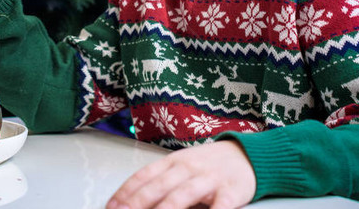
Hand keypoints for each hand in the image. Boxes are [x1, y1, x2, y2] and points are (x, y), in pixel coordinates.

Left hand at [106, 141, 255, 208]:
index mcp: (173, 162)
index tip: (111, 206)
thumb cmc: (209, 165)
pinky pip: (220, 206)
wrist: (247, 155)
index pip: (144, 176)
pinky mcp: (231, 191)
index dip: (126, 192)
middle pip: (159, 186)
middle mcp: (188, 168)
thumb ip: (162, 181)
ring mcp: (209, 179)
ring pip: (184, 194)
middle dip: (138, 202)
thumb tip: (133, 201)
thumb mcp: (182, 166)